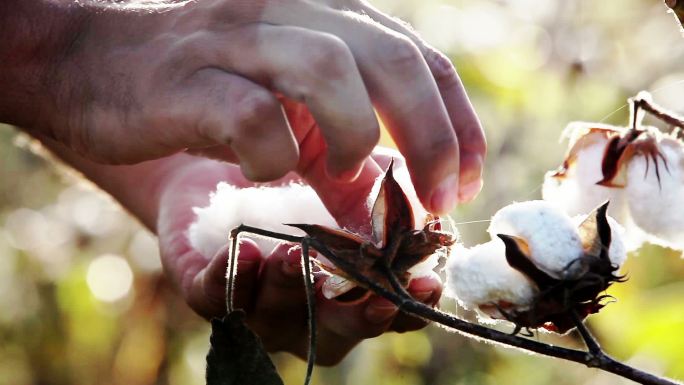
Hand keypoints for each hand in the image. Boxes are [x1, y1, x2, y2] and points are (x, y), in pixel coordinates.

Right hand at [3, 0, 484, 213]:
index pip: (420, 56)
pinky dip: (273, 156)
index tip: (464, 182)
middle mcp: (290, 11)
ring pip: (328, 71)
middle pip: (393, 60)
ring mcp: (236, 39)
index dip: (457, 122)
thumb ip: (336, 138)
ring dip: (355, 140)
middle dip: (432, 139)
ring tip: (346, 182)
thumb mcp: (284, 101)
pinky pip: (252, 116)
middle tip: (437, 203)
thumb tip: (382, 193)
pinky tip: (262, 172)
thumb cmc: (199, 84)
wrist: (87, 60)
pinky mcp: (187, 79)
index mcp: (325, 14)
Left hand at [157, 152, 442, 364]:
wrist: (229, 154)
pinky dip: (233, 279)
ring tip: (294, 256)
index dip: (410, 306)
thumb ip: (384, 193)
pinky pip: (217, 301)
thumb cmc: (304, 168)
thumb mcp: (349, 169)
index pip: (389, 314)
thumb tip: (424, 213)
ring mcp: (258, 307)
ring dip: (292, 291)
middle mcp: (307, 310)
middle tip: (369, 294)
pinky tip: (247, 249)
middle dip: (356, 317)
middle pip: (338, 335)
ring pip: (278, 322)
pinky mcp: (208, 290)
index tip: (425, 282)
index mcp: (349, 290)